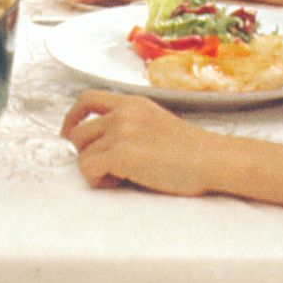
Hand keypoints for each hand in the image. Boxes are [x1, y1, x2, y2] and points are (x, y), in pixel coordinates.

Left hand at [61, 90, 219, 195]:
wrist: (213, 160)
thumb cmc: (193, 151)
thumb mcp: (157, 122)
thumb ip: (130, 124)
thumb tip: (104, 143)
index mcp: (132, 103)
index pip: (87, 98)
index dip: (72, 117)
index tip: (69, 135)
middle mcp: (122, 113)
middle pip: (78, 132)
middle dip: (85, 153)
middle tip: (107, 169)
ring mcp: (120, 132)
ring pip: (81, 153)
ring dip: (95, 169)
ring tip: (120, 177)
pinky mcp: (121, 154)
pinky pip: (88, 169)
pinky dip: (97, 180)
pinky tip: (119, 183)